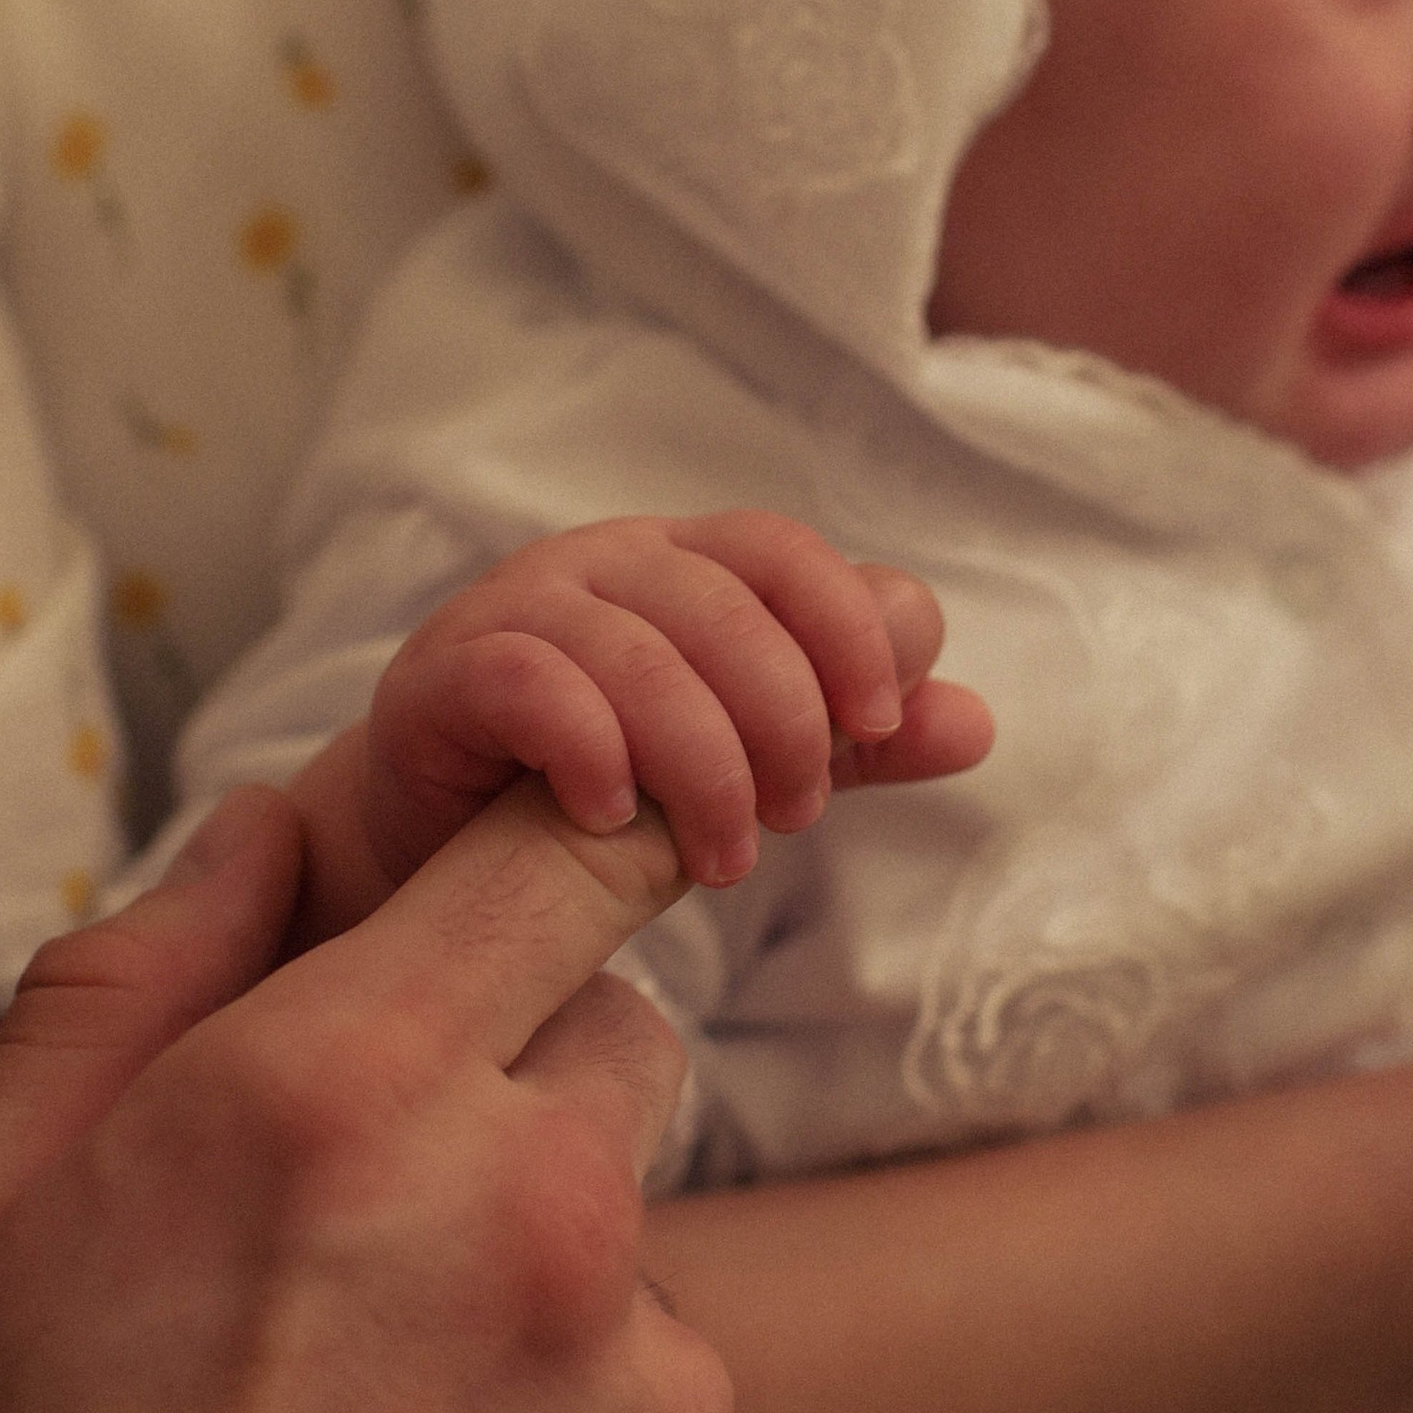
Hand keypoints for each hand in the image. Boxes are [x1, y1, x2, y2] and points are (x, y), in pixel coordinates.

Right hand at [0, 778, 781, 1412]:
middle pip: (609, 1050)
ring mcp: (659, 1407)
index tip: (517, 897)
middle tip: (340, 1276)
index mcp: (339, 1095)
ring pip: (642, 1274)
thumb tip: (266, 831)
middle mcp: (540, 1217)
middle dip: (502, 1107)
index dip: (545, 852)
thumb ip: (136, 987)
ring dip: (543, 1327)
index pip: (556, 850)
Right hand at [360, 510, 992, 893]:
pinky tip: (612, 817)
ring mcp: (512, 609)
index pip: (783, 552)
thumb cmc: (604, 794)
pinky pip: (531, 683)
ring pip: (636, 653)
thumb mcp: (743, 767)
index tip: (881, 724)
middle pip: (721, 605)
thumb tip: (977, 722)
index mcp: (683, 563)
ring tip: (725, 860)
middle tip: (794, 820)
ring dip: (701, 765)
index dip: (846, 626)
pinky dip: (590, 751)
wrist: (436, 851)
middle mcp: (600, 564)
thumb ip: (848, 743)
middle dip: (783, 719)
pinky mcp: (440, 674)